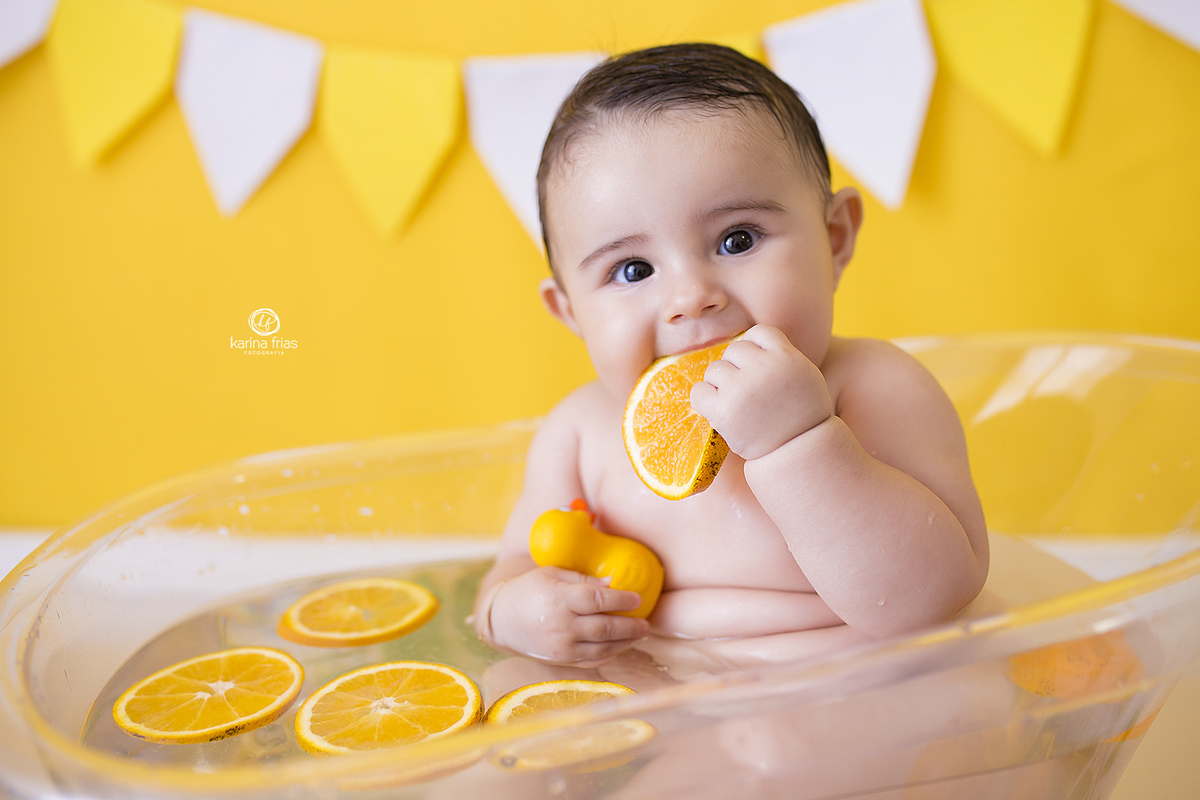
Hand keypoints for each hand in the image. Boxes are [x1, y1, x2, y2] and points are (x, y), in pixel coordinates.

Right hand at [484, 566, 650, 666]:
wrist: (503, 619)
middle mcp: (562, 625)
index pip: (597, 600)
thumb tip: (612, 583)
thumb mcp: (552, 574)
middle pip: (605, 627)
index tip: (637, 598)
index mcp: (559, 598)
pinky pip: (593, 661)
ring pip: (603, 648)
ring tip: (640, 633)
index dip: (621, 599)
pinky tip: (622, 646)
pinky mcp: (562, 660)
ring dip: (626, 642)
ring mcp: (562, 647)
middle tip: (646, 622)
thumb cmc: (530, 589)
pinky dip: (611, 654)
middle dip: (631, 625)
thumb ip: (582, 579)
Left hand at [689, 325, 832, 460]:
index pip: (758, 332)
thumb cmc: (803, 415)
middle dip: (736, 368)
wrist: (799, 453)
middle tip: (747, 392)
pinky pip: (698, 391)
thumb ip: (782, 355)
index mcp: (787, 357)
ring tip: (737, 405)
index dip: (754, 349)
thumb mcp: (805, 375)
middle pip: (733, 350)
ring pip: (714, 370)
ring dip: (720, 385)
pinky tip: (717, 410)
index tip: (758, 368)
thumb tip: (750, 341)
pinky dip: (704, 400)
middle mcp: (764, 368)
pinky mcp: (724, 410)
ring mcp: (742, 389)